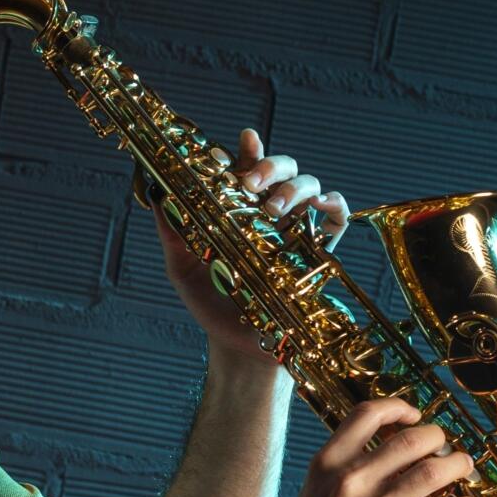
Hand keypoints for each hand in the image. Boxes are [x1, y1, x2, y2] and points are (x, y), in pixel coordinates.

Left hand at [149, 127, 350, 365]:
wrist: (239, 348)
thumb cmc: (212, 307)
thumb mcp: (182, 269)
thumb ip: (172, 233)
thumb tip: (158, 195)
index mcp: (240, 211)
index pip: (246, 169)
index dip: (245, 152)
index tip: (238, 147)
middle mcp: (271, 215)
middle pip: (282, 169)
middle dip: (269, 166)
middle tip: (251, 184)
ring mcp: (297, 231)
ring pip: (309, 185)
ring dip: (294, 187)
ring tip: (274, 209)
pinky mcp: (319, 253)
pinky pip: (337, 218)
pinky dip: (334, 203)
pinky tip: (320, 206)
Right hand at [261, 396, 480, 496]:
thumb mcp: (317, 492)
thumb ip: (346, 469)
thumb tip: (389, 452)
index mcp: (328, 464)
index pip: (367, 415)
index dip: (398, 408)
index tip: (414, 415)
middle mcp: (349, 481)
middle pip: (409, 439)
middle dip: (438, 439)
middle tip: (446, 449)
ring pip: (430, 473)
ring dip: (456, 467)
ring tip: (463, 468)